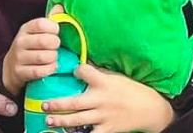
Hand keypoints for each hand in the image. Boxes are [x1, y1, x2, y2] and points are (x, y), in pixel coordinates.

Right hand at [2, 16, 61, 94]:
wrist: (12, 68)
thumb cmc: (31, 46)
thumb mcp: (37, 31)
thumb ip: (50, 19)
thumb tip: (60, 5)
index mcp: (26, 28)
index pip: (41, 24)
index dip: (53, 28)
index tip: (57, 32)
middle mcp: (20, 41)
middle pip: (44, 41)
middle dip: (55, 44)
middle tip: (57, 46)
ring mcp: (18, 58)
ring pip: (43, 57)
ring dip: (53, 58)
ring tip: (54, 57)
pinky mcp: (19, 73)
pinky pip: (39, 71)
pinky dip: (49, 69)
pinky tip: (52, 67)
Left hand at [40, 64, 174, 132]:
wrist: (149, 109)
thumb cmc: (131, 90)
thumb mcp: (116, 77)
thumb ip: (99, 74)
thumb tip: (81, 66)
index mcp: (104, 82)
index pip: (84, 72)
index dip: (76, 70)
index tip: (68, 69)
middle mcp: (101, 99)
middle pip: (75, 102)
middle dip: (57, 104)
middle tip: (43, 104)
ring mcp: (103, 116)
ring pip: (77, 120)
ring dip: (61, 120)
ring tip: (48, 121)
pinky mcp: (107, 130)